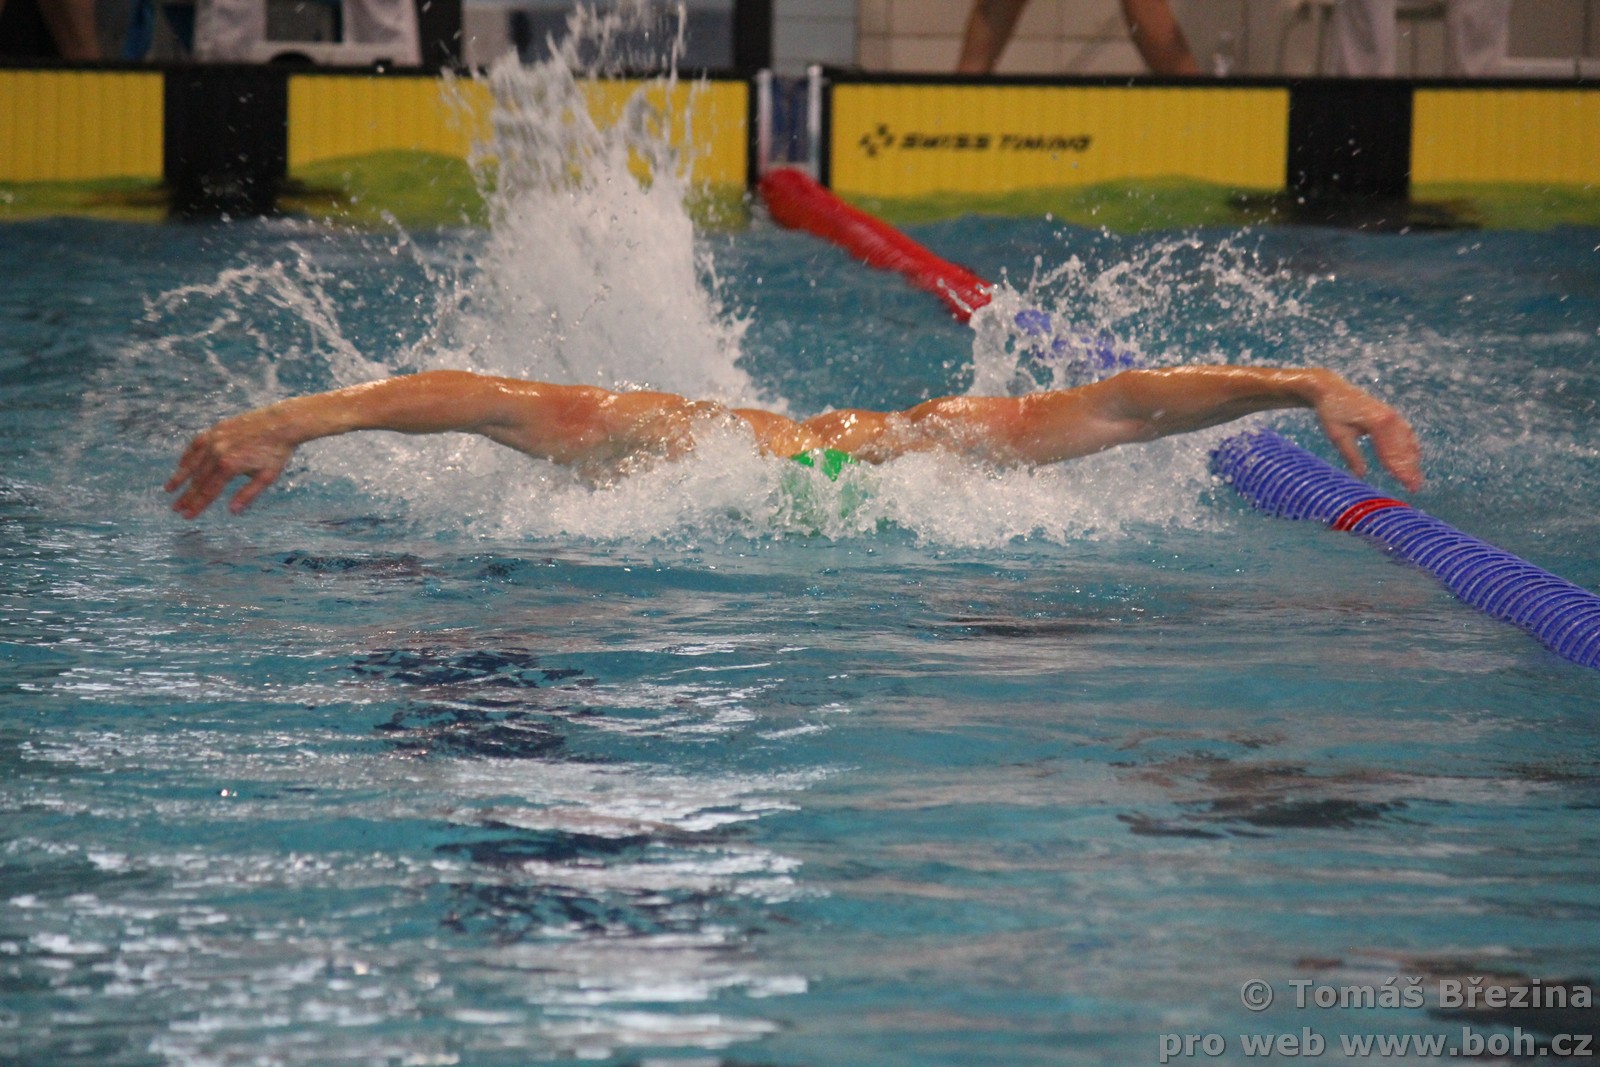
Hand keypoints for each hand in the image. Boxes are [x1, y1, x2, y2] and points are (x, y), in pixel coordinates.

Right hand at [165, 409, 298, 518]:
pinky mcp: (216, 429)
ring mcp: (215, 439)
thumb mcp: (266, 477)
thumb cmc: (277, 452)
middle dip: (187, 496)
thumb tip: (232, 511)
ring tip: (169, 490)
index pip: (208, 491)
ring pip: (193, 462)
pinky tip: (182, 465)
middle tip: (176, 509)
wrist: (282, 422)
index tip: (187, 516)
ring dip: (180, 477)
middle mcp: (217, 452)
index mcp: (229, 466)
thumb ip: (248, 494)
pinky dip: (188, 456)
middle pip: (198, 479)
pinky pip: (197, 444)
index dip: (197, 505)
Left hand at [1313, 376, 1422, 492]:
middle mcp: (1390, 417)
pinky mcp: (1390, 415)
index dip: (1399, 470)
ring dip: (1411, 460)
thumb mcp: (1338, 435)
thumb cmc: (1332, 412)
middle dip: (1409, 469)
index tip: (1407, 485)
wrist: (1332, 389)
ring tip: (1415, 478)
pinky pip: (1405, 433)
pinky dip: (1409, 447)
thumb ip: (1351, 455)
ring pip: (1407, 441)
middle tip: (1414, 488)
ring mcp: (1392, 415)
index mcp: (1378, 422)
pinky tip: (1413, 458)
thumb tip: (1360, 476)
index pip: (1391, 451)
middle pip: (1403, 448)